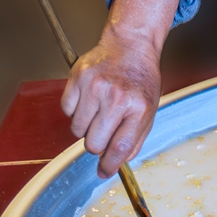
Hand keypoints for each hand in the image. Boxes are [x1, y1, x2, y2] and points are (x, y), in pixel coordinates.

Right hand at [61, 0, 176, 176]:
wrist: (130, 44)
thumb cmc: (140, 79)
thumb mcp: (149, 109)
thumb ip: (135, 138)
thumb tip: (116, 163)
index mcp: (139, 107)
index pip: (121, 148)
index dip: (110, 166)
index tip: (103, 171)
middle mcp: (116, 96)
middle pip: (94, 143)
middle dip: (97, 145)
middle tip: (103, 132)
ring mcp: (95, 86)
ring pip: (77, 130)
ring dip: (85, 127)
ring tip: (97, 111)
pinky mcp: (78, 77)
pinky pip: (66, 110)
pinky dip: (74, 110)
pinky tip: (88, 99)